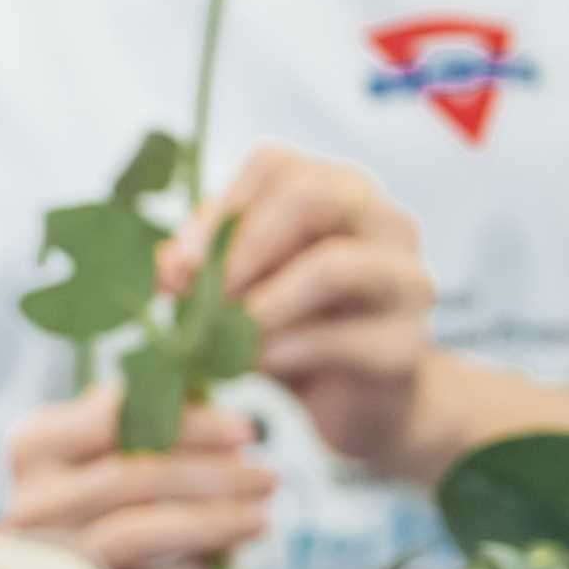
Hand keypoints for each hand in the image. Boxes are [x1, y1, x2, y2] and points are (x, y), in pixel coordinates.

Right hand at [1, 382, 275, 568]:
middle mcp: (32, 499)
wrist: (49, 556)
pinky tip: (221, 563)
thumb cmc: (89, 481)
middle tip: (268, 477)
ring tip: (260, 518)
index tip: (246, 431)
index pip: (118, 419)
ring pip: (139, 532)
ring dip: (211, 522)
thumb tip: (216, 405)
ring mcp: (50, 552)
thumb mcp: (100, 439)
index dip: (189, 424)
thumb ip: (146, 415)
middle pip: (134, 477)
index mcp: (35, 444)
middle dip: (212, 476)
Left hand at [163, 141, 436, 468]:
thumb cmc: (297, 330)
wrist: (356, 402)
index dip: (219, 208)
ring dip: (262, 303)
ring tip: (222, 334)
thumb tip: (164, 266)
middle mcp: (382, 221)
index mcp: (337, 191)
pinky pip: (340, 338)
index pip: (276, 166)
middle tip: (201, 293)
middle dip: (242, 247)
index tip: (179, 259)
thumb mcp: (240, 290)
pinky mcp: (404, 343)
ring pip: (333, 266)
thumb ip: (202, 270)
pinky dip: (283, 352)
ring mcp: (404, 280)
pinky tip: (253, 365)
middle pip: (310, 197)